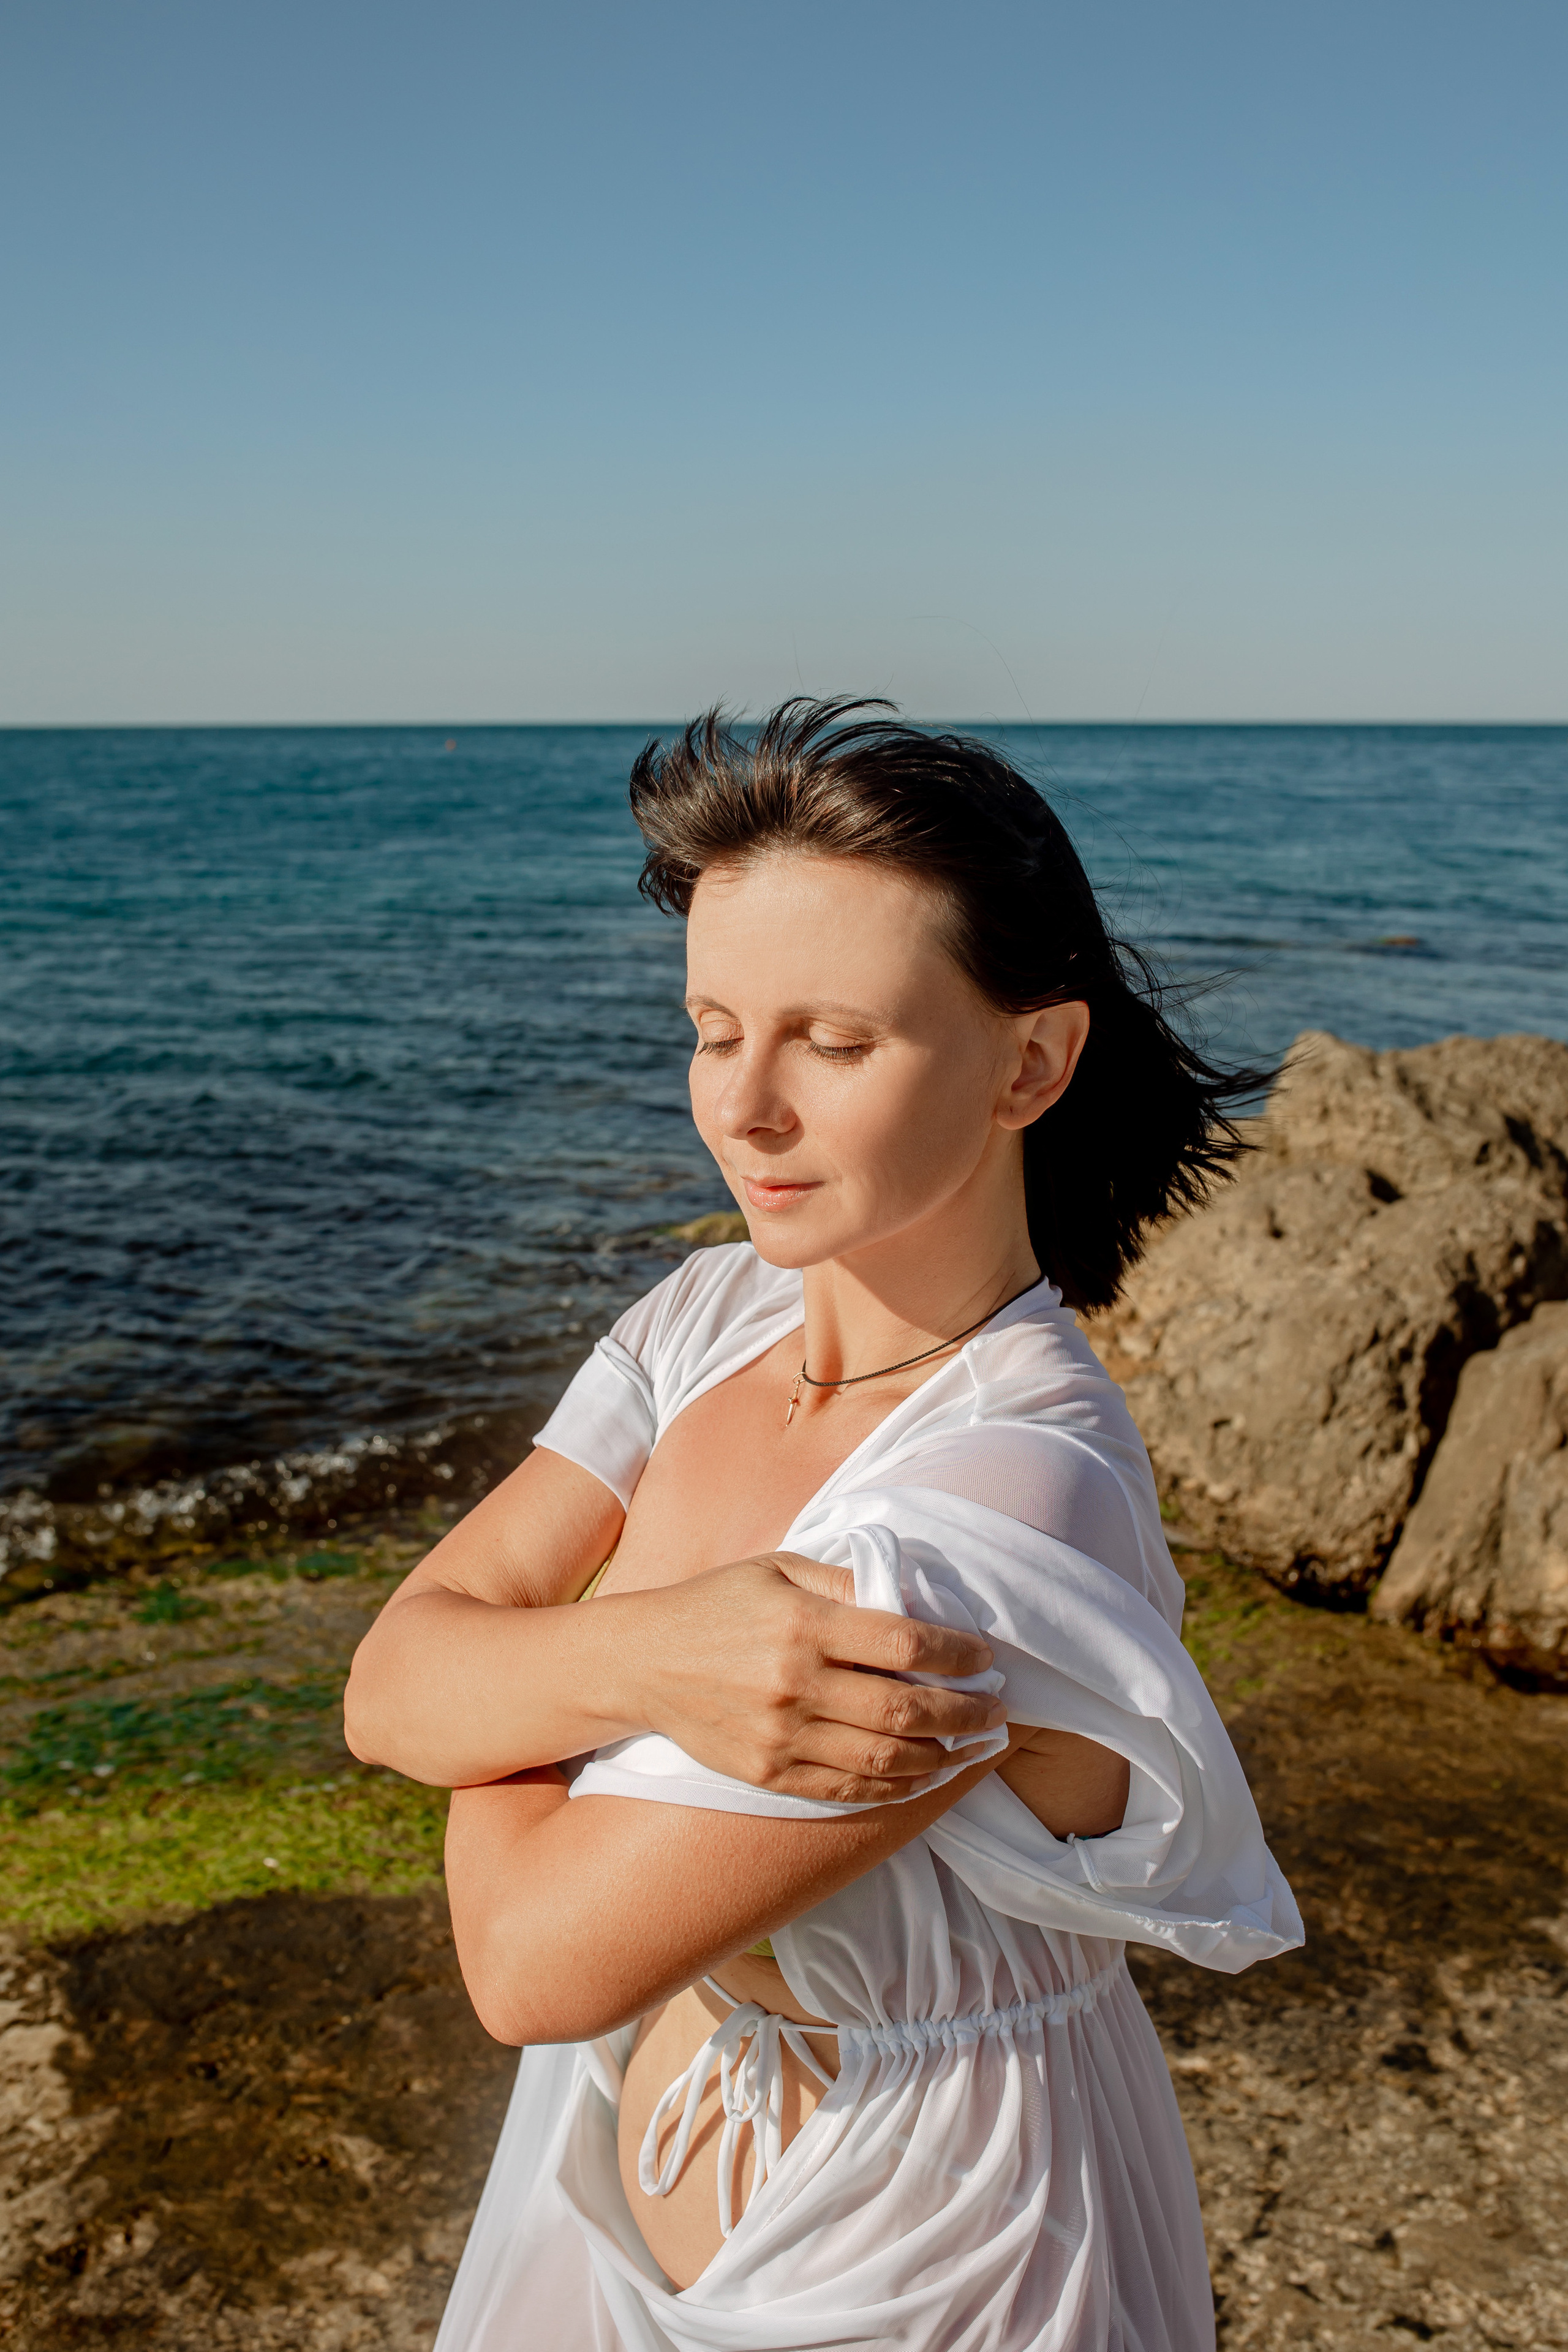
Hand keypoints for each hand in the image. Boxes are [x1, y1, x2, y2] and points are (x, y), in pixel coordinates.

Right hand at [610, 1552, 1005, 1804]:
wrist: (641, 1662)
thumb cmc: (717, 1604)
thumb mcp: (778, 1568)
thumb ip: (845, 1581)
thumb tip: (915, 1600)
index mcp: (803, 1623)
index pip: (904, 1642)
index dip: (957, 1654)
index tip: (985, 1658)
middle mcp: (795, 1683)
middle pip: (905, 1707)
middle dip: (965, 1713)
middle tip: (997, 1710)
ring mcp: (781, 1736)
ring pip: (885, 1759)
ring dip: (941, 1756)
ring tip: (970, 1745)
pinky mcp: (769, 1774)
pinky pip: (848, 1789)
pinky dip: (896, 1787)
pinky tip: (923, 1775)